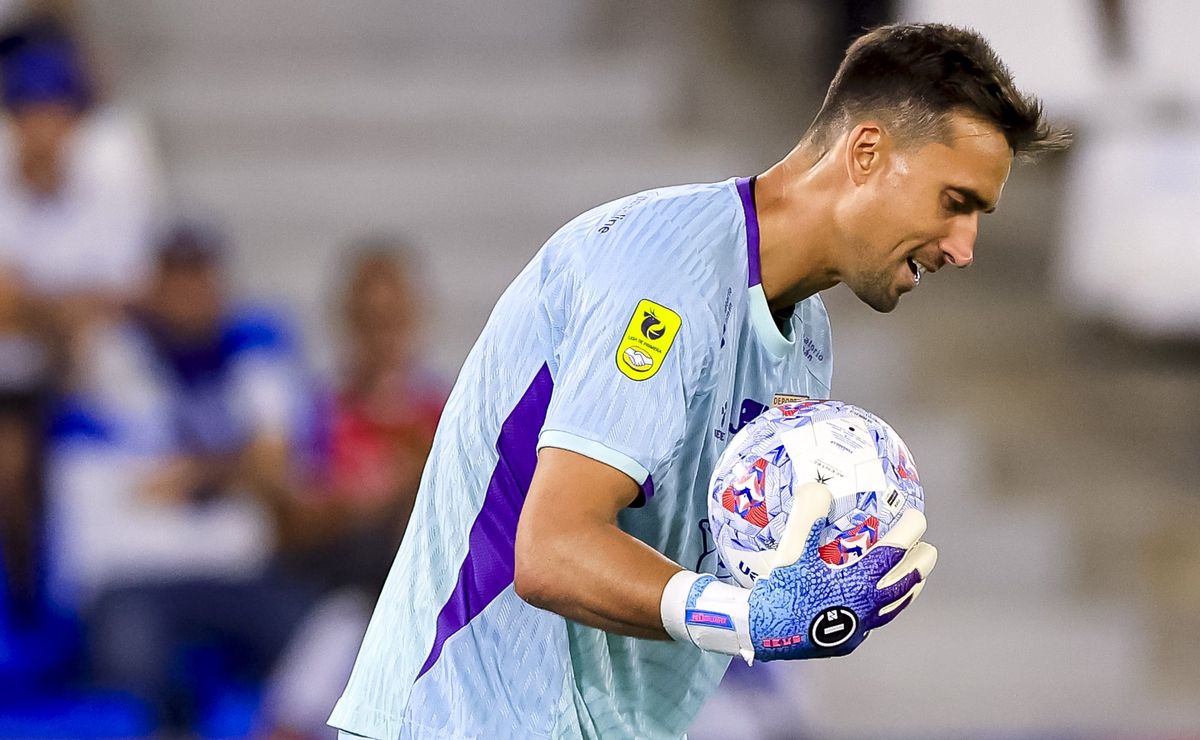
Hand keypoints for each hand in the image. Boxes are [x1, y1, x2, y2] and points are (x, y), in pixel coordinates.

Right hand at [748, 482, 936, 660]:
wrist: (758, 633)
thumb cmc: (778, 590)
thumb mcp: (791, 551)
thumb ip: (808, 516)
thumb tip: (817, 485)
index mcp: (858, 582)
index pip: (894, 551)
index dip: (909, 531)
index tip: (918, 516)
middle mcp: (865, 607)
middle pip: (905, 582)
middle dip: (921, 564)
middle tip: (929, 549)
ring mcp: (859, 627)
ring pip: (895, 607)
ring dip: (909, 589)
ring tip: (916, 578)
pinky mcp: (846, 642)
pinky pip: (875, 622)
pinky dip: (885, 608)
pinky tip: (877, 604)